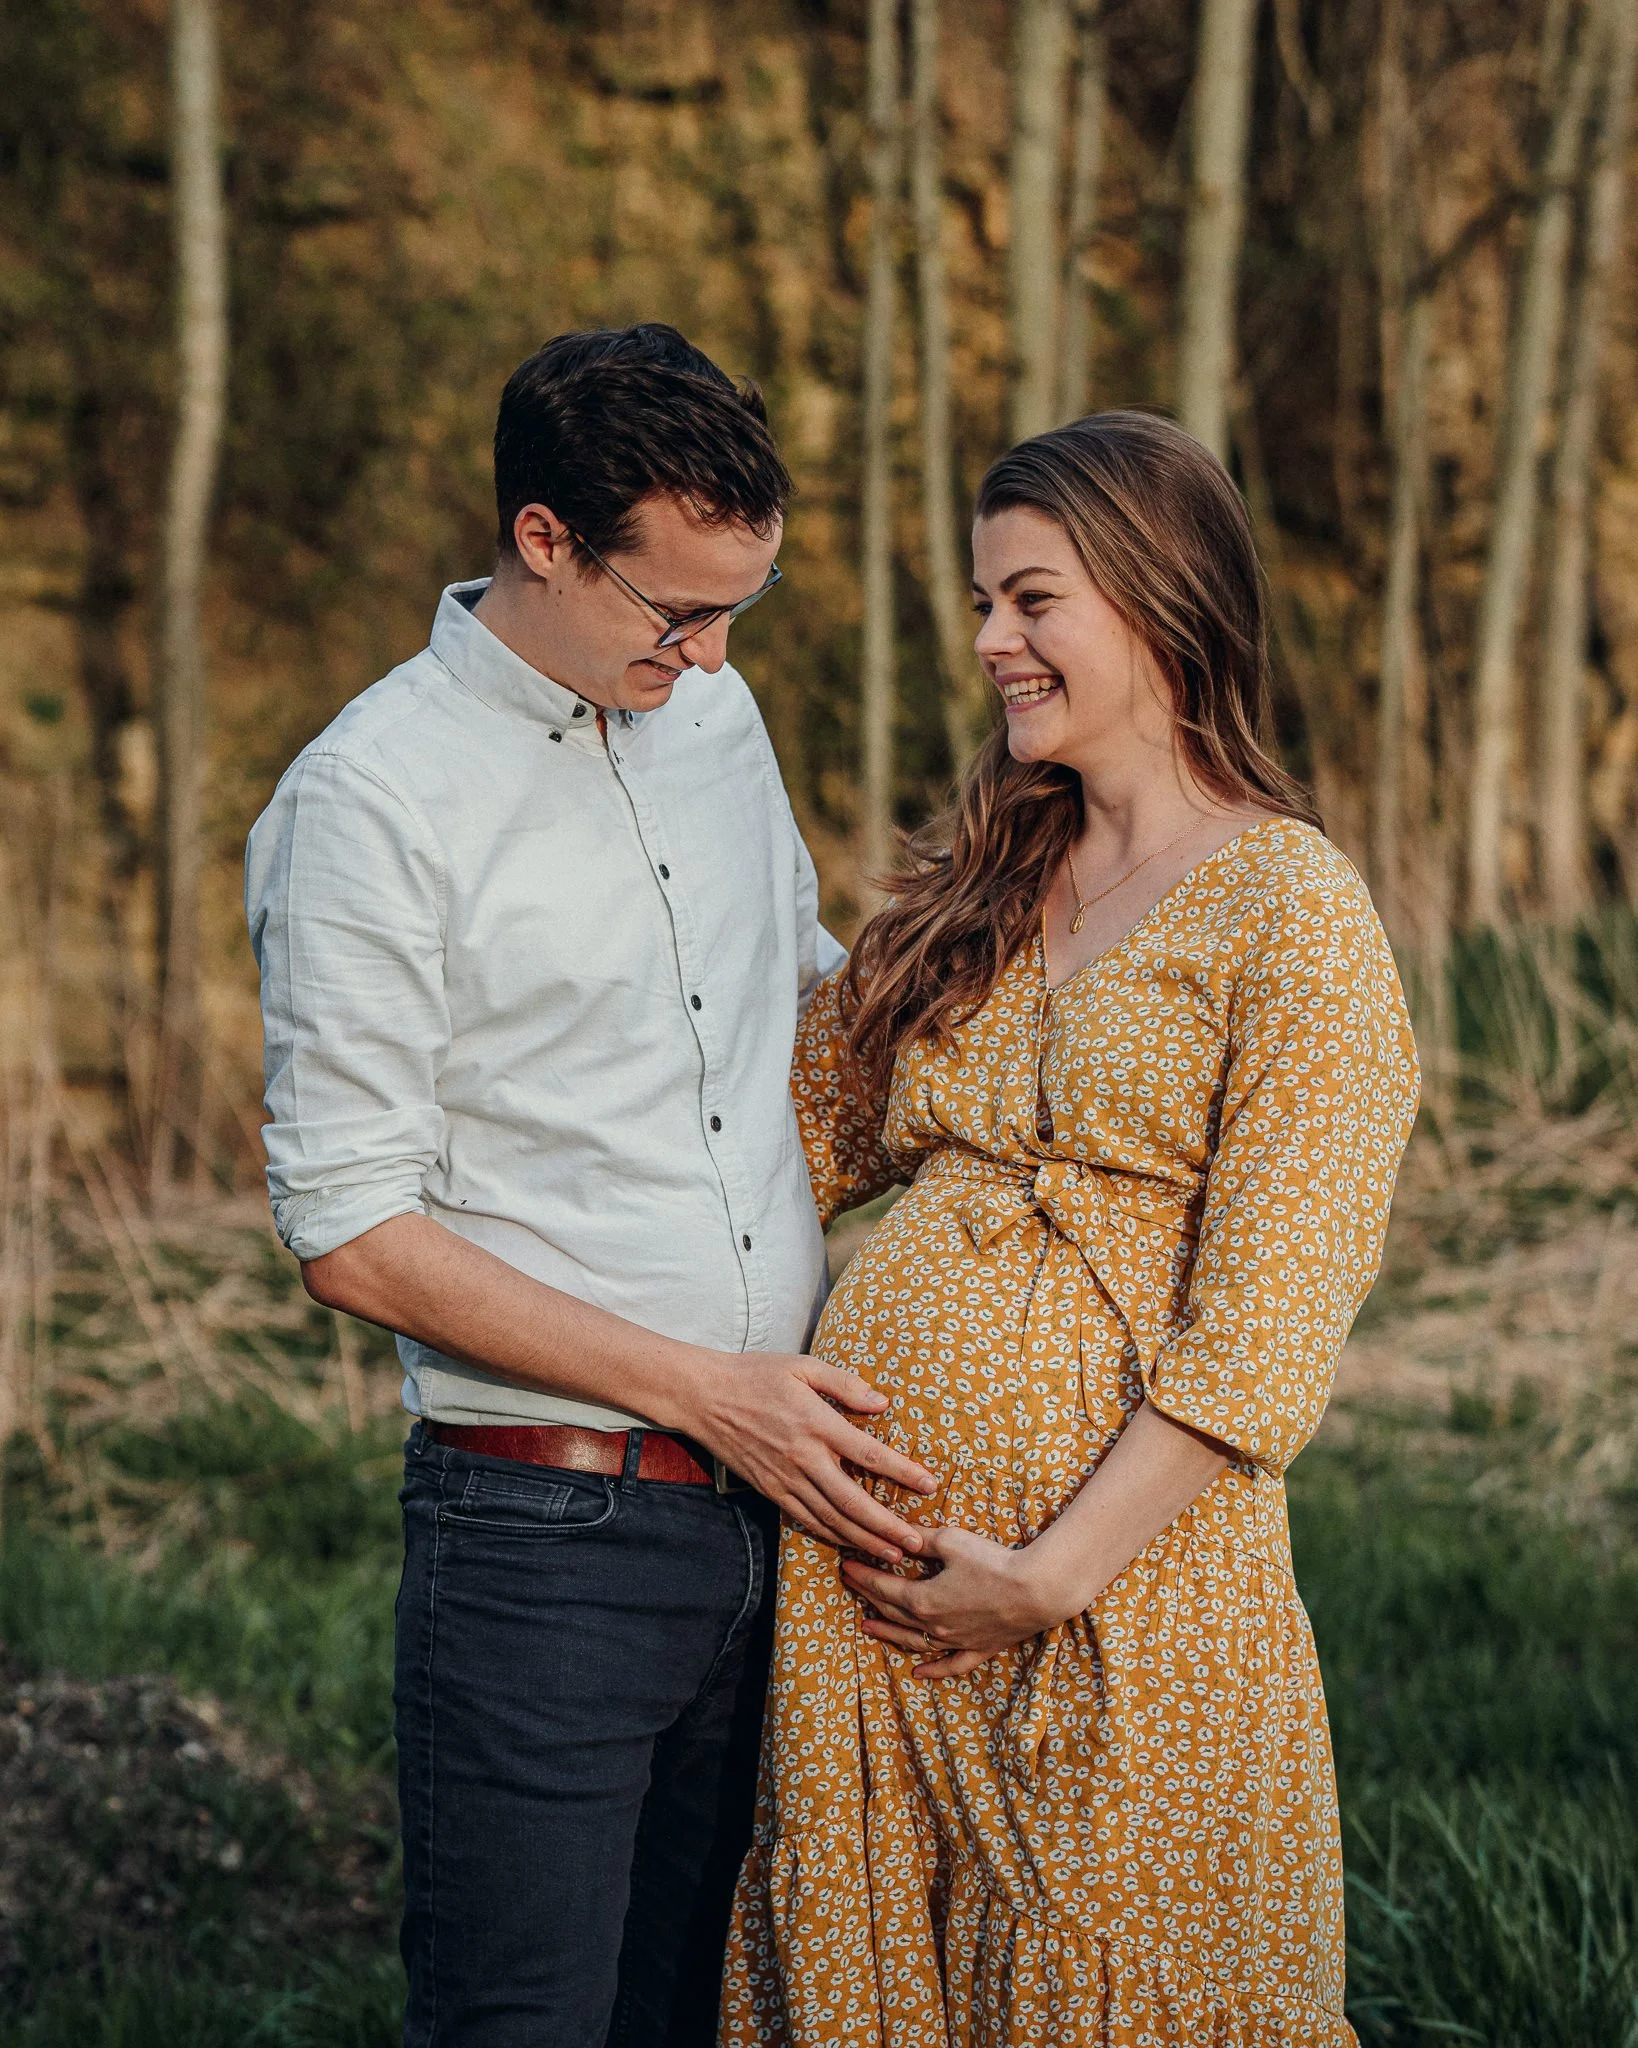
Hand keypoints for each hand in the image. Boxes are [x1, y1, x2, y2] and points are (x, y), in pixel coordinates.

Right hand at [691, 1352, 938, 1563]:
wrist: (706, 1397)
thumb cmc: (756, 1375)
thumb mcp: (803, 1367)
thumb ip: (845, 1384)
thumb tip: (882, 1404)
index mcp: (817, 1424)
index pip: (869, 1454)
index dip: (902, 1472)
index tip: (929, 1485)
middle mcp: (803, 1457)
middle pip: (853, 1501)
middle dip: (887, 1526)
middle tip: (916, 1543)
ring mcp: (785, 1478)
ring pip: (830, 1518)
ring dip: (863, 1539)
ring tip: (892, 1554)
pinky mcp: (770, 1490)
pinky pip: (805, 1519)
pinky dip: (830, 1535)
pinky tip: (849, 1543)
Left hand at [841, 1522, 1076, 1677]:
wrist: (1037, 1590)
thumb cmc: (993, 1562)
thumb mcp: (951, 1541)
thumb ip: (921, 1539)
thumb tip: (897, 1533)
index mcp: (923, 1599)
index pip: (882, 1588)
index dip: (862, 1576)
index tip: (846, 1566)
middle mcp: (934, 1625)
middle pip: (893, 1612)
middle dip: (869, 1597)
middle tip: (852, 1585)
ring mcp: (956, 1640)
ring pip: (914, 1641)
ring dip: (889, 1633)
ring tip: (867, 1627)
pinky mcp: (979, 1648)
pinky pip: (951, 1664)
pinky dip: (933, 1670)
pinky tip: (919, 1673)